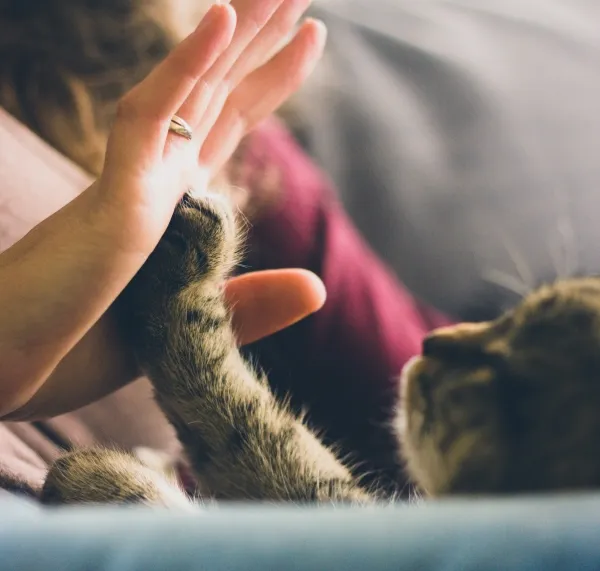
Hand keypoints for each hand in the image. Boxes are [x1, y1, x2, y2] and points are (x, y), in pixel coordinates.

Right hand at [0, 1, 326, 417]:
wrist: (3, 374)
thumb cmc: (78, 351)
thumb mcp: (188, 329)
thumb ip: (251, 305)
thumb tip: (319, 288)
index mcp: (171, 205)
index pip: (229, 123)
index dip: (268, 78)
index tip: (306, 35)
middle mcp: (155, 181)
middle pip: (220, 93)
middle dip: (262, 39)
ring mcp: (134, 185)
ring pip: (194, 90)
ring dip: (238, 34)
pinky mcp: (112, 202)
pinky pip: (150, 122)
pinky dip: (186, 69)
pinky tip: (223, 21)